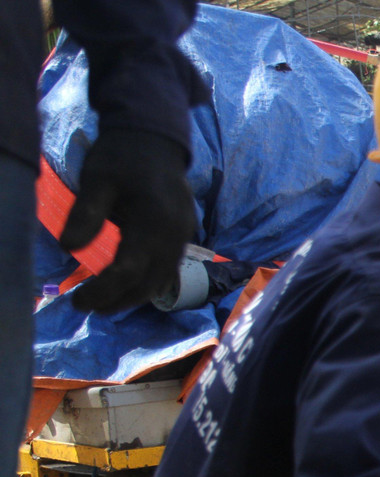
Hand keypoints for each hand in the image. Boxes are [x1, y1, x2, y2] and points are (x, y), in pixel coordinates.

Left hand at [60, 129, 196, 312]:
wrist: (156, 139)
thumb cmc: (122, 157)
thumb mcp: (97, 180)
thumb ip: (86, 214)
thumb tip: (68, 248)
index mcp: (153, 224)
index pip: (128, 271)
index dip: (103, 291)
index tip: (78, 301)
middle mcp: (174, 237)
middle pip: (148, 284)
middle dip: (118, 301)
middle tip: (88, 307)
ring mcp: (183, 238)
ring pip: (161, 281)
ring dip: (133, 296)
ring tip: (105, 302)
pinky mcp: (184, 236)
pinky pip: (169, 270)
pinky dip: (148, 284)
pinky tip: (128, 285)